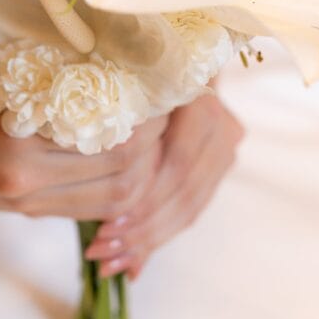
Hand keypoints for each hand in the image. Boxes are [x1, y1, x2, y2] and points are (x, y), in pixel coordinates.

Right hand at [0, 62, 168, 220]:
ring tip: (154, 132)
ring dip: (145, 167)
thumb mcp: (2, 69)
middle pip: (124, 168)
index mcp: (15, 137)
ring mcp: (29, 201)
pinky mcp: (31, 213)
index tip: (163, 86)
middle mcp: (24, 177)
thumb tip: (127, 50)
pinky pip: (95, 207)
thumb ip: (59, 67)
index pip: (112, 131)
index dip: (149, 111)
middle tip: (167, 107)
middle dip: (155, 139)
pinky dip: (122, 185)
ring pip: (117, 195)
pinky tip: (130, 158)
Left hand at [83, 92, 243, 279]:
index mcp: (197, 96)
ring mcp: (227, 140)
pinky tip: (131, 259)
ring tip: (112, 261)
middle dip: (140, 228)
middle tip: (102, 252)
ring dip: (148, 239)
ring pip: (190, 205)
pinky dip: (159, 235)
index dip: (139, 202)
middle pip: (183, 189)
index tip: (101, 228)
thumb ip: (109, 137)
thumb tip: (92, 197)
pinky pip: (193, 208)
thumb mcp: (115, 104)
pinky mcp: (223, 159)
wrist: (162, 56)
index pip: (174, 165)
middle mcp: (220, 119)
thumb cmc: (121, 77)